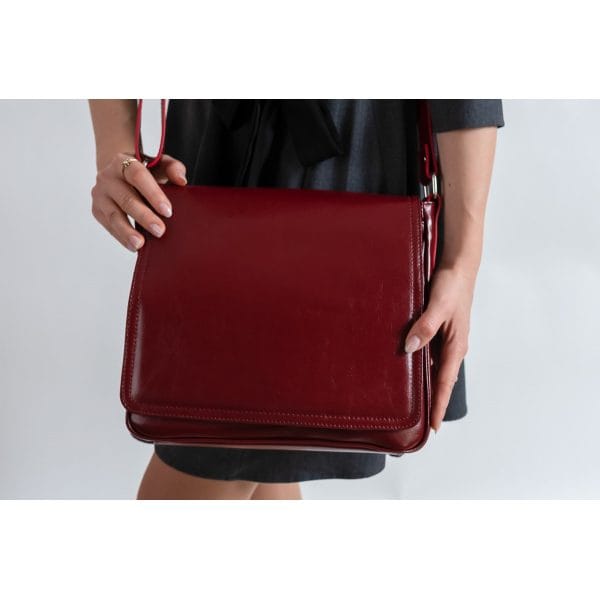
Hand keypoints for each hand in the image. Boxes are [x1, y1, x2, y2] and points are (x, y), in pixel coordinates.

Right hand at [91, 152, 186, 251]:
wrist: (119, 174)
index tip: (168, 211)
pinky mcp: (97, 210)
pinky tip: (133, 246)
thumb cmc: (145, 170)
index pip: (137, 175)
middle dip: (144, 217)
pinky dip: (121, 237)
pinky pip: (109, 226)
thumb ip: (174, 168)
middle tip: (160, 231)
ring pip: (114, 215)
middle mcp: (107, 177)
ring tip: (141, 244)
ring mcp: (100, 194)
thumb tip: (181, 181)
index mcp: (123, 161)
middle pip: (126, 199)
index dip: (153, 193)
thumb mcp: (161, 164)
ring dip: (127, 231)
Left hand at [404, 265, 475, 431]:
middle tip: (420, 423)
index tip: (433, 428)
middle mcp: (452, 347)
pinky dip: (421, 366)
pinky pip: (430, 355)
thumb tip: (409, 348)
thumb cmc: (452, 286)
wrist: (458, 267)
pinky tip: (408, 368)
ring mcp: (446, 340)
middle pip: (440, 381)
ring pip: (435, 369)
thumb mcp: (438, 306)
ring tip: (413, 402)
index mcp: (456, 346)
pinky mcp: (439, 331)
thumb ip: (425, 327)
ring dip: (426, 384)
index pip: (445, 383)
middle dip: (432, 401)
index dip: (439, 405)